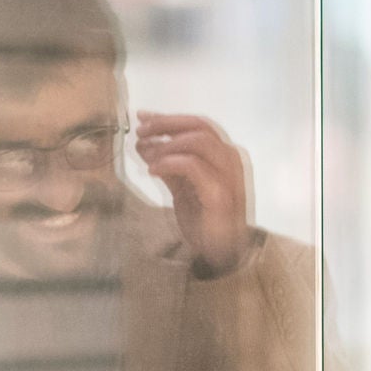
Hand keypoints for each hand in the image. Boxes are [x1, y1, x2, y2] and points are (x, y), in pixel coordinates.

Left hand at [135, 112, 252, 271]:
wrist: (223, 253)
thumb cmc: (205, 221)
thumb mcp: (182, 188)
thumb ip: (167, 165)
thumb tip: (144, 144)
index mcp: (223, 156)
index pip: (197, 126)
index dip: (168, 119)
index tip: (142, 117)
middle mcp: (230, 160)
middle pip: (198, 127)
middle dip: (166, 124)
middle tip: (141, 131)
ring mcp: (228, 176)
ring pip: (198, 141)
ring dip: (167, 143)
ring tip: (147, 153)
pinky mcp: (219, 193)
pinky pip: (193, 166)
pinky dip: (169, 163)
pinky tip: (153, 170)